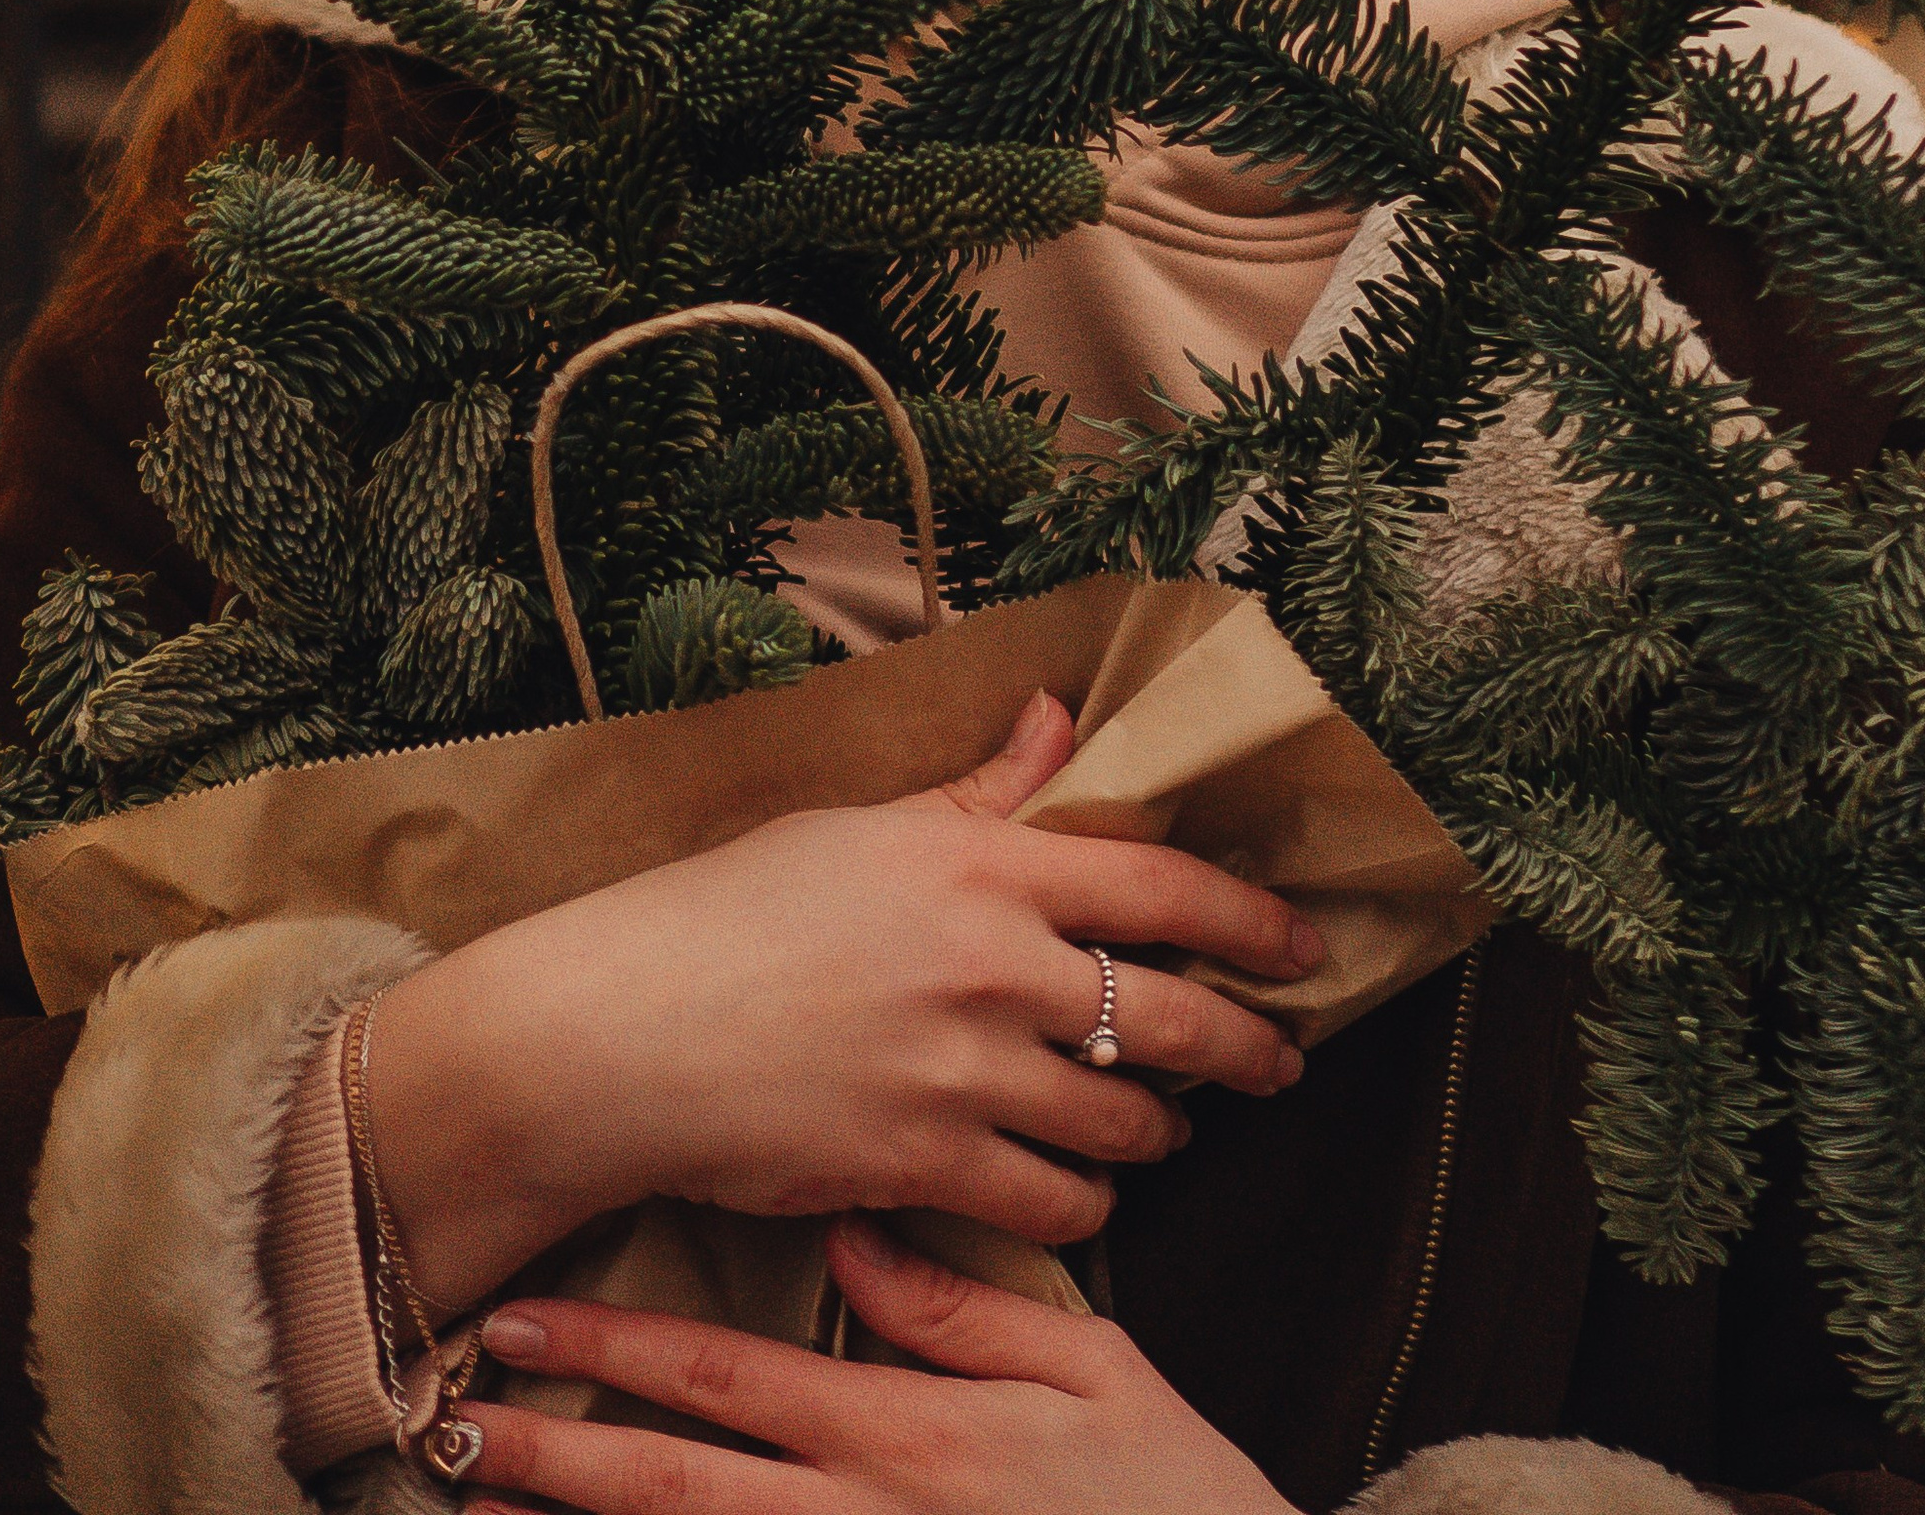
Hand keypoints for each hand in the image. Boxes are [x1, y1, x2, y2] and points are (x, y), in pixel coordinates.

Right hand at [369, 690, 1320, 1317]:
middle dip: (1248, 1047)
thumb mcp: (860, 826)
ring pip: (1125, 1123)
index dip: (1252, 921)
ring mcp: (964, 1073)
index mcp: (982, 863)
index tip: (1302, 946)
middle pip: (1172, 1016)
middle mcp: (992, 965)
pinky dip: (1084, 1203)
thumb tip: (1057, 720)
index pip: (1162, 886)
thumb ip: (979, 793)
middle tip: (1278, 1062)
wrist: (622, 1032)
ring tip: (1168, 1125)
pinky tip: (1079, 1187)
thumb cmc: (730, 912)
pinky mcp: (926, 1166)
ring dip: (1161, 1130)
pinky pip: (1055, 1204)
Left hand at [448, 1215, 1297, 1514]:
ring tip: (480, 1506)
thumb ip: (965, 1309)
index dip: (614, 1352)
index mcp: (907, 1438)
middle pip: (673, 1489)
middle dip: (552, 1455)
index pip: (728, 1383)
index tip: (519, 1324)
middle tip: (452, 1422)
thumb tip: (849, 1235)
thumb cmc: (1176, 1502)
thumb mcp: (1093, 1376)